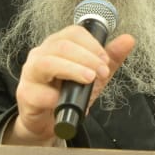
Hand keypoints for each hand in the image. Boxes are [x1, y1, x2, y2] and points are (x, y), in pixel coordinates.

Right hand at [7, 25, 135, 144]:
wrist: (49, 122)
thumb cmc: (68, 94)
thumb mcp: (94, 76)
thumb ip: (110, 59)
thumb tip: (128, 39)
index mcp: (57, 45)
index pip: (74, 33)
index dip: (92, 45)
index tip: (105, 60)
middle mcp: (41, 54)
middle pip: (62, 45)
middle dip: (87, 57)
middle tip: (102, 72)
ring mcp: (30, 73)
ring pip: (47, 62)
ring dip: (72, 69)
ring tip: (89, 79)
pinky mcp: (25, 94)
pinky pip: (38, 92)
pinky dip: (53, 96)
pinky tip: (62, 101)